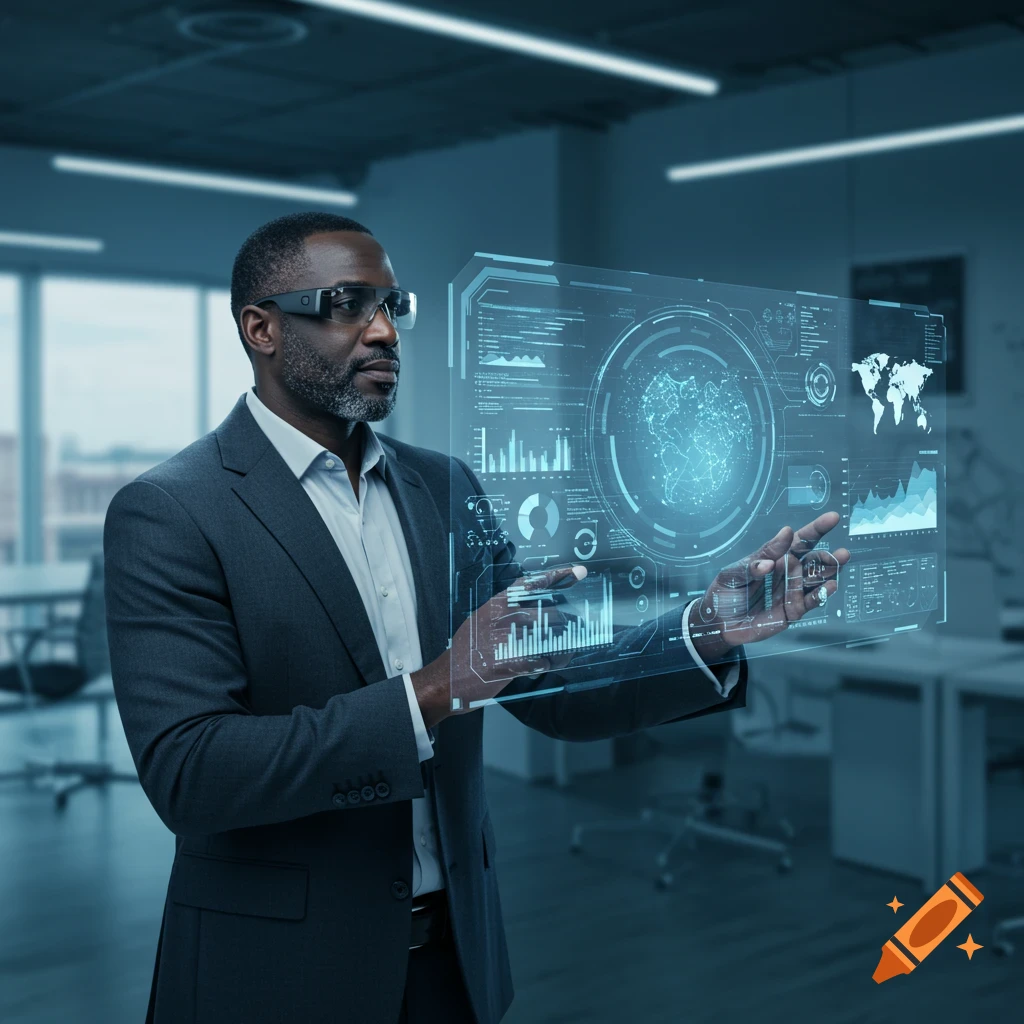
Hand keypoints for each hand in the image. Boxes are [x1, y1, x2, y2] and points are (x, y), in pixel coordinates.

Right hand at [410, 564, 586, 727]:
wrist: (447, 680)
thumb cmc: (466, 652)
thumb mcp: (481, 620)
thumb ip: (506, 613)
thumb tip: (535, 611)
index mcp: (498, 605)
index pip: (532, 584)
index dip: (557, 576)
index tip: (578, 572)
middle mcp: (506, 617)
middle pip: (551, 613)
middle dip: (566, 624)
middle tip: (571, 631)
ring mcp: (510, 639)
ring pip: (553, 637)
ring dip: (562, 645)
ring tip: (560, 651)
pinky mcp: (515, 662)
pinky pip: (547, 660)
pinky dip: (552, 663)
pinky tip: (547, 664)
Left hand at [688, 511, 849, 662]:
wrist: (718, 623)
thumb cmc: (725, 592)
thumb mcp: (735, 572)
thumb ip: (757, 559)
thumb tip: (782, 539)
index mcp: (775, 558)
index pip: (798, 541)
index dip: (816, 529)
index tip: (832, 518)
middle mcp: (788, 573)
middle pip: (812, 560)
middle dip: (827, 555)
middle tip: (841, 552)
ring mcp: (791, 592)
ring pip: (815, 580)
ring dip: (830, 571)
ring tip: (841, 561)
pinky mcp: (792, 611)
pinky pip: (809, 602)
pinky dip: (820, 594)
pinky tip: (830, 585)